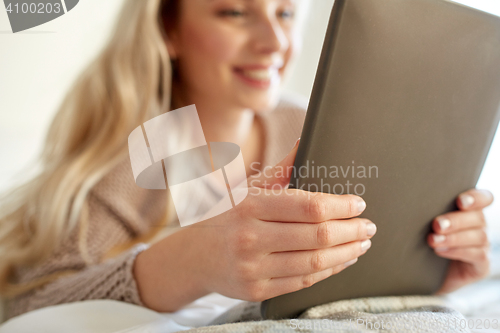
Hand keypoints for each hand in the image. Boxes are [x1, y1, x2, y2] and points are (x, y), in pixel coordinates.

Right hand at [134, 140, 376, 311]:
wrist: (196, 256)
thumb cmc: (228, 216)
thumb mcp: (249, 189)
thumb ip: (282, 169)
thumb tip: (306, 141)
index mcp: (250, 206)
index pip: (308, 206)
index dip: (340, 206)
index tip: (358, 204)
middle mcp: (250, 238)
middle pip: (316, 236)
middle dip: (351, 230)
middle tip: (368, 226)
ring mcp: (253, 267)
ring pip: (314, 262)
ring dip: (346, 252)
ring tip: (362, 243)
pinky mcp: (257, 290)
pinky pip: (303, 282)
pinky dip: (329, 272)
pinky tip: (342, 260)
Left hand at [428, 188, 492, 293]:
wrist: (425, 272)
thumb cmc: (425, 240)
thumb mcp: (426, 224)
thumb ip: (429, 211)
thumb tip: (412, 202)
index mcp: (469, 211)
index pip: (484, 198)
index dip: (475, 198)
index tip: (460, 201)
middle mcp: (479, 226)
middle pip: (478, 217)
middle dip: (456, 220)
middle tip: (436, 225)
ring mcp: (483, 245)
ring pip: (478, 236)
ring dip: (453, 238)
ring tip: (433, 240)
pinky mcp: (481, 264)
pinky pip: (477, 255)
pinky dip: (457, 251)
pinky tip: (440, 251)